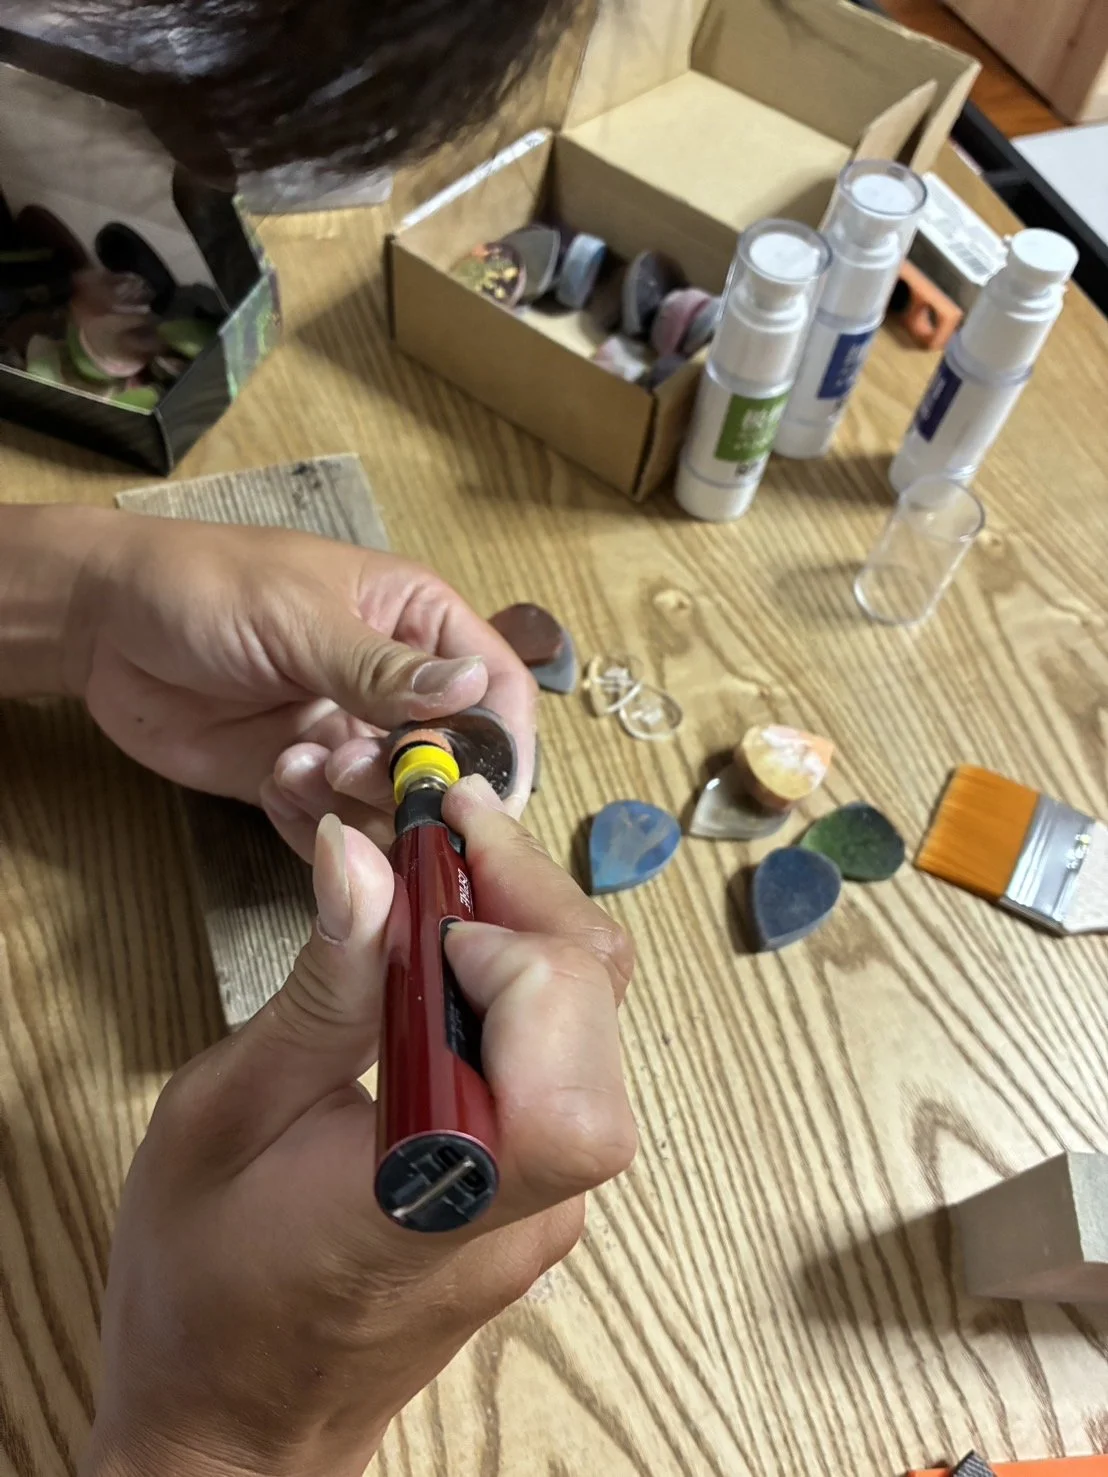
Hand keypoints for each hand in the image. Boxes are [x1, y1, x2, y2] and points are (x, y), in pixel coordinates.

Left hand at [69, 513, 535, 852]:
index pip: (495, 685)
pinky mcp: (303, 780)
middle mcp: (394, 686)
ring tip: (298, 765)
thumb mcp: (299, 617)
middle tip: (352, 765)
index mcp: (415, 620)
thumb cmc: (204, 585)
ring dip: (354, 800)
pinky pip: (338, 828)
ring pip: (397, 803)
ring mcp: (350, 737)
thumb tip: (471, 689)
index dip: (500, 740)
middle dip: (412, 777)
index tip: (480, 787)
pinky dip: (315, 824)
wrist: (103, 626)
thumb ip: (383, 667)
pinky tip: (275, 782)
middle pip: (452, 758)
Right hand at [81, 777, 635, 1476]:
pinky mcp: (543, 1196)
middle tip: (447, 829)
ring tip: (443, 871)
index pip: (566, 1091)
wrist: (237, 1432)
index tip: (431, 871)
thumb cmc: (205, 1294)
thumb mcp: (226, 1118)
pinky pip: (565, 1059)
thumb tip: (365, 860)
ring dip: (529, 930)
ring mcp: (550, 1207)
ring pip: (594, 1028)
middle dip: (530, 899)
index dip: (521, 963)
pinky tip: (451, 949)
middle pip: (597, 1020)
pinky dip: (521, 982)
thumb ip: (318, 990)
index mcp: (442, 1203)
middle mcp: (529, 1209)